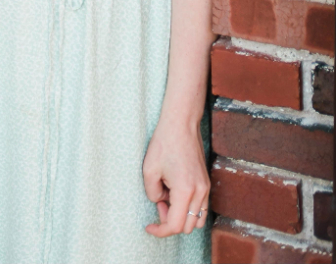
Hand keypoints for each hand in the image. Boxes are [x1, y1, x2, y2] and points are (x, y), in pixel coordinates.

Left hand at [142, 118, 209, 235]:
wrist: (181, 123)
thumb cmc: (164, 143)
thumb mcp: (149, 170)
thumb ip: (152, 193)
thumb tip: (160, 202)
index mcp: (185, 191)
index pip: (176, 225)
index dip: (160, 231)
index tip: (149, 227)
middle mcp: (200, 193)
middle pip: (188, 227)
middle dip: (170, 221)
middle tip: (158, 201)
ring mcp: (206, 188)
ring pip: (197, 220)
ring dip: (181, 217)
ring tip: (166, 198)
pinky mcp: (206, 183)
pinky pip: (201, 209)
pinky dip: (189, 210)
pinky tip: (175, 194)